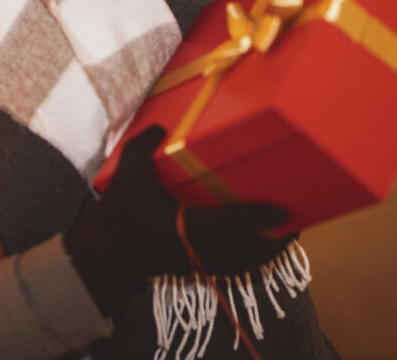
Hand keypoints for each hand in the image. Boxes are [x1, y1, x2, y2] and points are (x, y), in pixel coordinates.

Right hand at [63, 126, 287, 315]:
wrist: (102, 254)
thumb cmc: (117, 212)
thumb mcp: (127, 172)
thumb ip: (142, 145)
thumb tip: (160, 127)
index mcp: (180, 226)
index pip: (230, 224)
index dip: (259, 218)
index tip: (284, 212)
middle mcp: (192, 249)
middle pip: (247, 256)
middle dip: (274, 246)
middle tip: (294, 228)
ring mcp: (193, 263)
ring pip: (240, 266)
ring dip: (263, 255)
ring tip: (280, 237)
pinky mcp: (191, 269)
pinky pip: (228, 267)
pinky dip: (246, 259)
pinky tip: (253, 245)